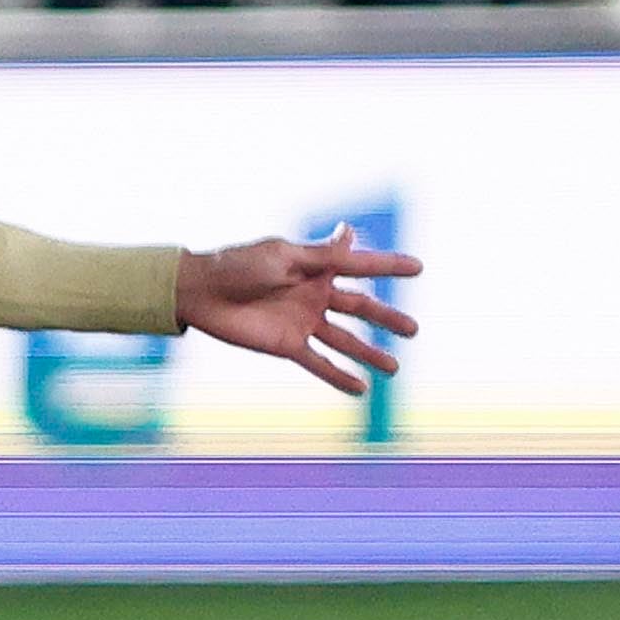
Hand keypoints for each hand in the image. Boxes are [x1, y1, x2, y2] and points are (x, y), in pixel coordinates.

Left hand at [174, 229, 420, 396]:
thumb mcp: (282, 256)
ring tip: (394, 368)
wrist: (200, 292)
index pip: (361, 266)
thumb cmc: (238, 265)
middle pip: (360, 307)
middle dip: (387, 318)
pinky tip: (361, 388)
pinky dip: (339, 376)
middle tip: (414, 329)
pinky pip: (318, 363)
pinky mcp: (287, 345)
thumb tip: (350, 231)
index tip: (419, 267)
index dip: (390, 266)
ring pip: (345, 340)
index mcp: (316, 267)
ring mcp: (303, 321)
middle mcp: (314, 295)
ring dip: (370, 353)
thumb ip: (320, 254)